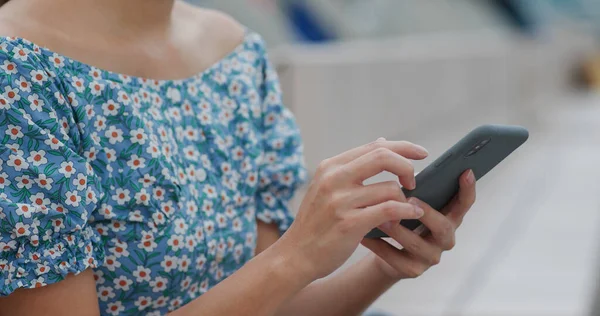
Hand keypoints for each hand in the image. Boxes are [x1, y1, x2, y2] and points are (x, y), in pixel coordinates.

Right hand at [278, 139, 428, 279]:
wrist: (295, 255)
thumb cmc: (317, 222)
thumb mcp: (328, 187)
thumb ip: (355, 165)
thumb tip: (383, 141)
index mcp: (330, 167)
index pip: (374, 147)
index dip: (403, 147)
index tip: (421, 154)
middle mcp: (334, 179)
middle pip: (383, 157)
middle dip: (407, 167)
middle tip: (414, 182)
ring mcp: (340, 201)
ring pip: (390, 187)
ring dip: (404, 199)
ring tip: (405, 209)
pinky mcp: (349, 223)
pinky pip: (389, 210)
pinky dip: (406, 211)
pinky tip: (412, 215)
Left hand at [361, 169, 475, 279]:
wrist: (386, 254)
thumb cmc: (401, 220)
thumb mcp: (409, 202)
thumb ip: (408, 182)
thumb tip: (387, 148)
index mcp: (448, 217)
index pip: (464, 203)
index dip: (467, 189)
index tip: (465, 171)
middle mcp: (444, 238)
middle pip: (443, 226)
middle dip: (426, 213)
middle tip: (408, 200)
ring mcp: (430, 256)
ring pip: (416, 243)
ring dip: (397, 229)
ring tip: (380, 218)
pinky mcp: (412, 270)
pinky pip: (395, 257)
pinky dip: (379, 245)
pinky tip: (365, 236)